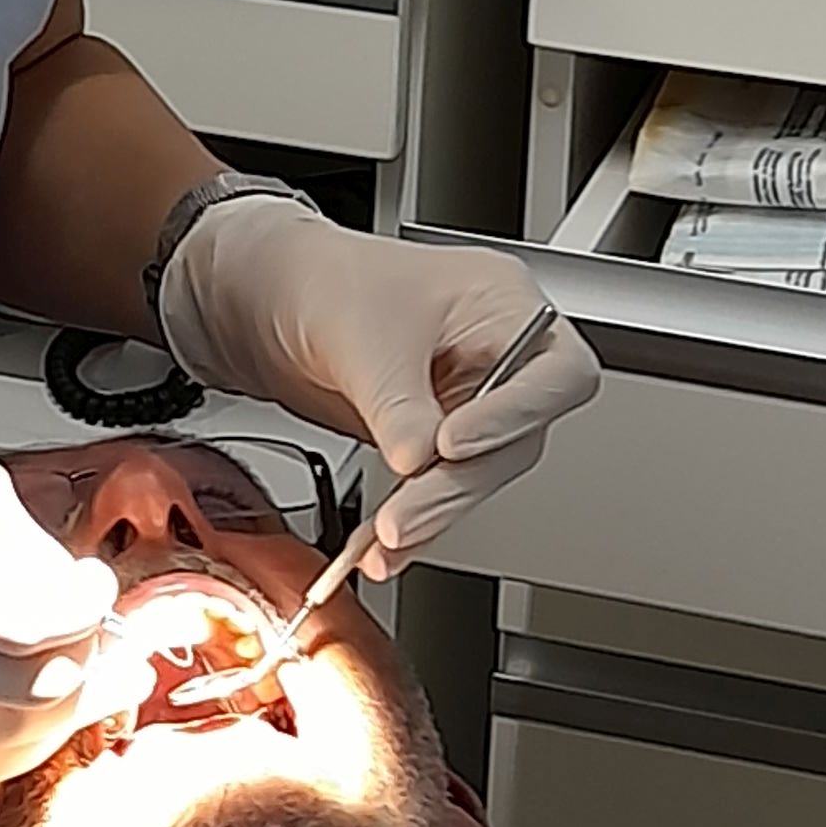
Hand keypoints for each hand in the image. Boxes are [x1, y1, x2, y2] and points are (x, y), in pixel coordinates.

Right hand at [0, 459, 130, 787]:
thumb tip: (50, 563)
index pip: (56, 620)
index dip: (90, 602)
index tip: (92, 583)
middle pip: (52, 690)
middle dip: (96, 662)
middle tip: (115, 638)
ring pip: (21, 744)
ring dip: (65, 711)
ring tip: (85, 679)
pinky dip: (11, 748)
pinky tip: (18, 716)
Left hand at [158, 199, 599, 559]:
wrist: (268, 300)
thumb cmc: (324, 280)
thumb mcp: (365, 339)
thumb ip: (399, 406)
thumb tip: (419, 463)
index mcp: (504, 306)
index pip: (558, 373)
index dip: (517, 415)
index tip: (456, 443)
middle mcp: (498, 356)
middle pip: (515, 439)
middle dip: (457, 483)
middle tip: (409, 513)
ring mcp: (467, 402)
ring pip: (477, 475)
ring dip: (432, 512)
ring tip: (388, 538)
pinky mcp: (432, 442)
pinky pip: (436, 491)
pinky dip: (411, 521)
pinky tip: (382, 546)